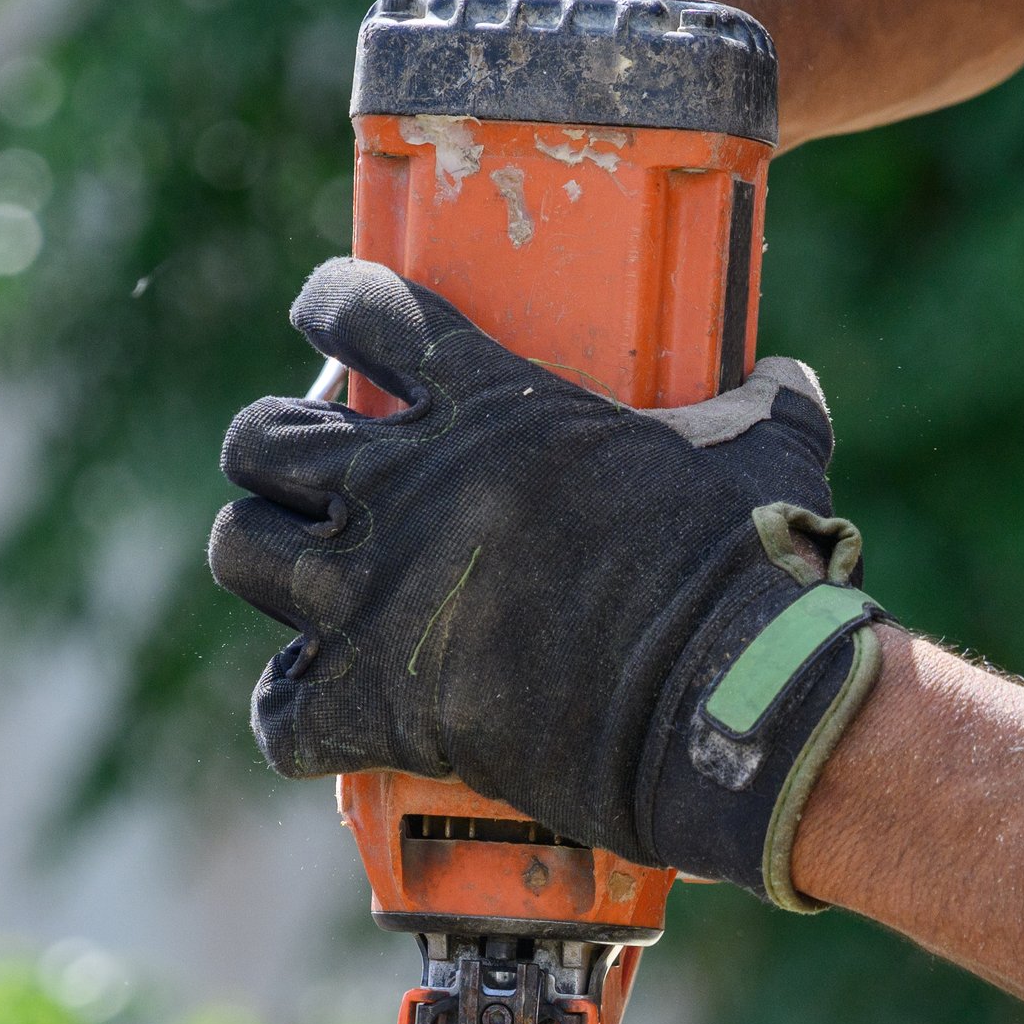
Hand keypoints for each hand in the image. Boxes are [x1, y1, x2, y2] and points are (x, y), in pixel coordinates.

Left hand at [209, 257, 883, 908]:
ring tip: (302, 586)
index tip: (335, 322)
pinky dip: (292, 716)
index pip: (358, 308)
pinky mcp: (375, 701)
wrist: (721, 698)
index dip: (335, 307)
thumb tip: (784, 380)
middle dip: (273, 455)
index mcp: (487, 403)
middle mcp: (405, 486)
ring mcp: (376, 594)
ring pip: (239, 551)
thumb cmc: (742, 569)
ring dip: (264, 564)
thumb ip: (758, 400)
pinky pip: (279, 711)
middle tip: (316, 484)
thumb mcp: (764, 450)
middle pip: (261, 437)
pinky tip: (320, 714)